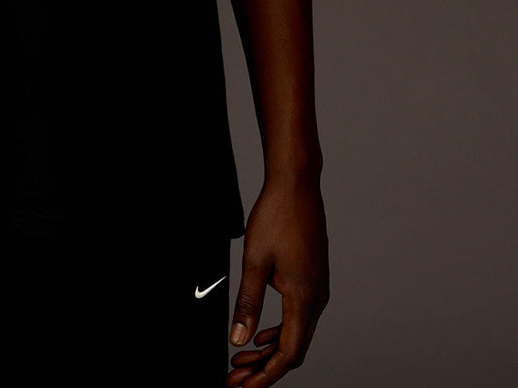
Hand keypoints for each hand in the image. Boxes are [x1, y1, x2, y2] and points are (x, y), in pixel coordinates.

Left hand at [226, 177, 329, 386]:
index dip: (266, 375)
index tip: (244, 387)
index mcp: (304, 297)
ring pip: (296, 334)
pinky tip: (260, 334)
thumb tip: (238, 340)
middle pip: (293, 349)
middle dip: (264, 368)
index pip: (288, 353)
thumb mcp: (254, 260)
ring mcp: (317, 289)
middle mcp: (316, 298)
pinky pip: (298, 318)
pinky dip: (278, 331)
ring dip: (269, 350)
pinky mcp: (312, 279)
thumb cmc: (276, 217)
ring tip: (242, 361)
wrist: (296, 185)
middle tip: (236, 379)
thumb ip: (247, 302)